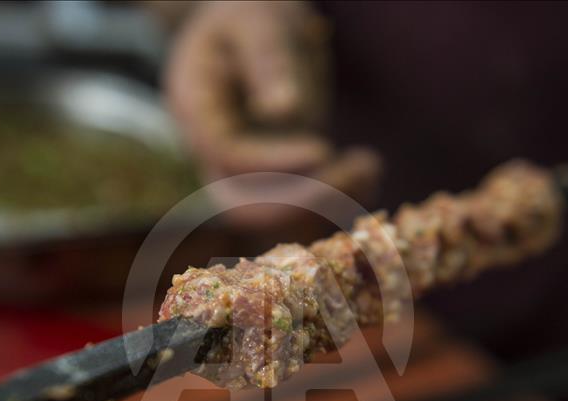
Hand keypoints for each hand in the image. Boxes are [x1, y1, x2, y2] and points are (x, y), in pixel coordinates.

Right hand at [164, 1, 380, 226]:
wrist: (251, 26)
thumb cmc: (250, 11)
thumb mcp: (257, 20)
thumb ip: (267, 59)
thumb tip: (283, 110)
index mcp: (195, 107)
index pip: (227, 155)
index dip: (274, 163)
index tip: (323, 149)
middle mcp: (214, 148)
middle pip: (242, 205)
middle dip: (300, 200)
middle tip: (356, 171)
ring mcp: (244, 166)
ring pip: (275, 213)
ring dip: (327, 200)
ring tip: (372, 164)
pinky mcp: (275, 172)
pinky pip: (300, 201)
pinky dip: (338, 194)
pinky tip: (371, 169)